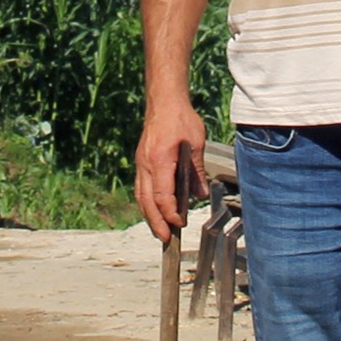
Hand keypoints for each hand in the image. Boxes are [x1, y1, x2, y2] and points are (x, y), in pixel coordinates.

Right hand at [131, 97, 208, 241]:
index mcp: (160, 160)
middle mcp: (146, 164)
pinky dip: (146, 202)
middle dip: (155, 222)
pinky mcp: (141, 161)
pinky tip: (153, 210)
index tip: (180, 222)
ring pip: (141, 195)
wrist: (164, 101)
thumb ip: (197, 171)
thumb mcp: (196, 144)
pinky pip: (141, 186)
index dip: (170, 213)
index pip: (162, 195)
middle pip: (147, 200)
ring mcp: (141, 163)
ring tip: (157, 230)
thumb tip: (199, 195)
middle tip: (164, 239)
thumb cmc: (181, 119)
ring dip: (148, 215)